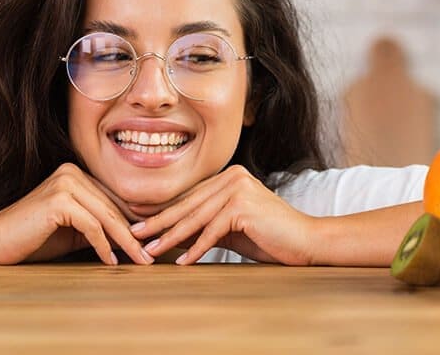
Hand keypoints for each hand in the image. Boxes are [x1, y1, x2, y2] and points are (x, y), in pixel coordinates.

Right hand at [0, 163, 151, 265]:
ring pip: (106, 216)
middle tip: (151, 255)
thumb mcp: (75, 231)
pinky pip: (91, 226)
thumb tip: (135, 239)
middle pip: (113, 207)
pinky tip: (110, 262)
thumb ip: (101, 228)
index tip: (150, 242)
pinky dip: (103, 245)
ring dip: (126, 242)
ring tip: (140, 260)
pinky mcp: (59, 200)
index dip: (134, 222)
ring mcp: (65, 183)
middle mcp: (73, 173)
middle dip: (135, 234)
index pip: (114, 199)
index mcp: (77, 174)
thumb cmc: (34, 237)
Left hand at [130, 165, 316, 264]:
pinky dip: (196, 249)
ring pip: (196, 218)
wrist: (306, 241)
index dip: (163, 210)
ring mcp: (238, 188)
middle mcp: (232, 176)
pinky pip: (213, 231)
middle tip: (133, 234)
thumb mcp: (230, 230)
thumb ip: (204, 226)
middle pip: (189, 204)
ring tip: (150, 251)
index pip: (190, 196)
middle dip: (159, 222)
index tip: (138, 220)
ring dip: (170, 237)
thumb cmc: (269, 237)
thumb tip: (169, 235)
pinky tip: (182, 263)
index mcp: (229, 176)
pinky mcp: (243, 206)